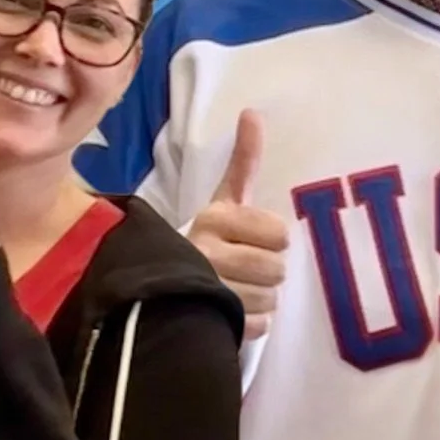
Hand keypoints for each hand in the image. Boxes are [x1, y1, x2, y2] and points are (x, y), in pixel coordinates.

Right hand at [188, 109, 289, 339]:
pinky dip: (251, 322)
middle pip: (276, 269)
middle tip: (247, 269)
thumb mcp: (224, 200)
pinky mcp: (205, 323)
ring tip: (238, 290)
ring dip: (261, 298)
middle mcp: (205, 251)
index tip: (255, 240)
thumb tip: (253, 112)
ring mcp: (203, 290)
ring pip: (269, 299)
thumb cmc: (207, 239)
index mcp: (214, 217)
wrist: (160, 283)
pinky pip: (258, 326)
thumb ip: (243, 162)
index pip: (279, 233)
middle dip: (268, 271)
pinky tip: (233, 312)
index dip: (273, 239)